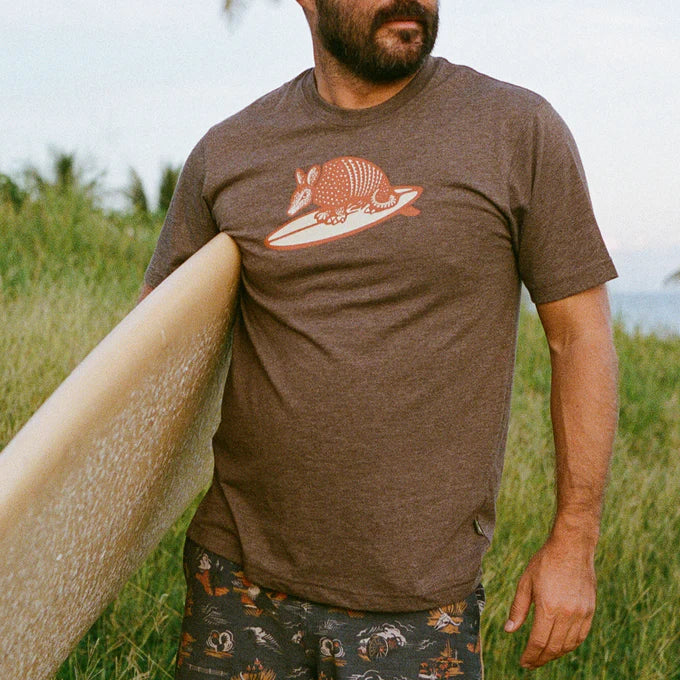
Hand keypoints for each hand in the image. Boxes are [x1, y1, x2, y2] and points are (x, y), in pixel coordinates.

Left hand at [504, 537, 596, 669]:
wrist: (572, 547)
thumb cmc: (545, 562)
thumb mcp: (525, 582)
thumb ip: (518, 608)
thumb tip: (509, 630)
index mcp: (548, 607)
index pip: (539, 642)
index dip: (530, 656)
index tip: (523, 663)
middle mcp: (567, 614)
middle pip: (554, 647)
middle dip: (541, 659)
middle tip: (531, 663)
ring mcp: (581, 613)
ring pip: (568, 645)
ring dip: (555, 654)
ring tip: (543, 656)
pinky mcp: (590, 610)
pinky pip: (580, 636)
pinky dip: (570, 645)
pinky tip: (560, 646)